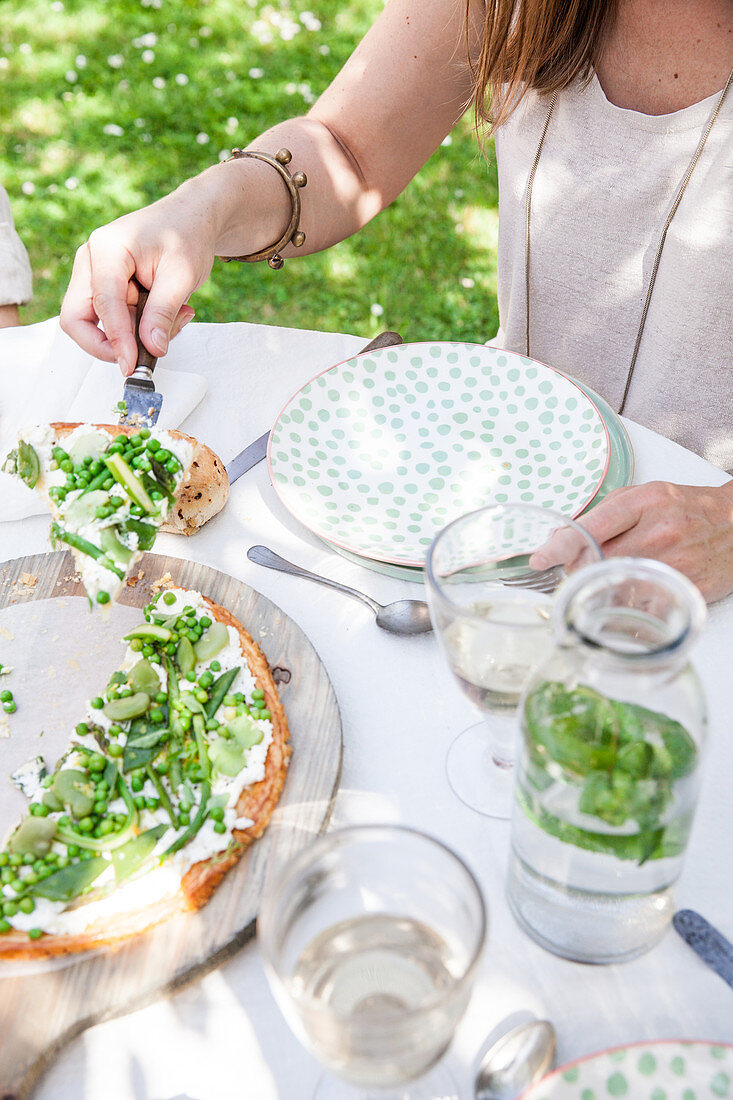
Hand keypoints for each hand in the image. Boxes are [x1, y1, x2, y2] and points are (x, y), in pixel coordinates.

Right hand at [59, 186, 218, 374]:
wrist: (191, 219)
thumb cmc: (186, 235)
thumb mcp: (182, 274)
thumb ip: (163, 312)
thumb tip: (152, 349)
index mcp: (106, 249)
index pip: (101, 303)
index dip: (116, 339)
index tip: (132, 365)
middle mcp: (91, 262)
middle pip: (77, 318)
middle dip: (109, 344)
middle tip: (142, 357)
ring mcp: (95, 275)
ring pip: (97, 323)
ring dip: (134, 334)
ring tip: (176, 317)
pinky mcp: (107, 288)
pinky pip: (113, 320)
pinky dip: (139, 327)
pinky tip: (170, 314)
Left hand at [530, 481, 732, 602]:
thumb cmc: (688, 509)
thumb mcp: (647, 496)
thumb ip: (605, 512)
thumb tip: (563, 536)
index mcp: (647, 502)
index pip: (592, 525)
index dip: (559, 544)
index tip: (540, 557)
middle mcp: (660, 531)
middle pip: (597, 558)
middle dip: (577, 567)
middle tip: (574, 568)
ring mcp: (673, 562)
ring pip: (614, 583)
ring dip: (597, 585)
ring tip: (603, 577)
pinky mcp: (683, 587)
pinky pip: (638, 602)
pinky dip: (623, 600)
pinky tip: (625, 591)